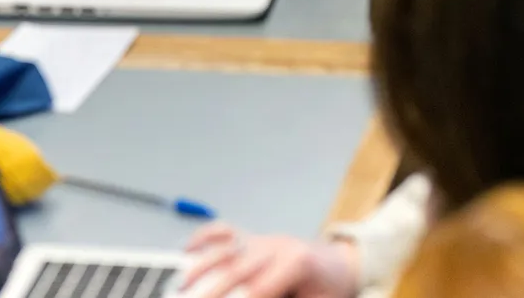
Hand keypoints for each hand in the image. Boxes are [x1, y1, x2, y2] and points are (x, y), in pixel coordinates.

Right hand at [183, 222, 358, 297]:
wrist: (342, 265)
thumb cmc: (329, 290)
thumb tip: (256, 295)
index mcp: (296, 264)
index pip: (259, 289)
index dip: (242, 297)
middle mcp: (276, 246)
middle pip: (237, 269)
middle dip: (212, 289)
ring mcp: (263, 240)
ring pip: (227, 249)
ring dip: (201, 266)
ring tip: (181, 284)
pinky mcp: (255, 239)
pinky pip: (228, 232)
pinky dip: (206, 237)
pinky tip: (188, 248)